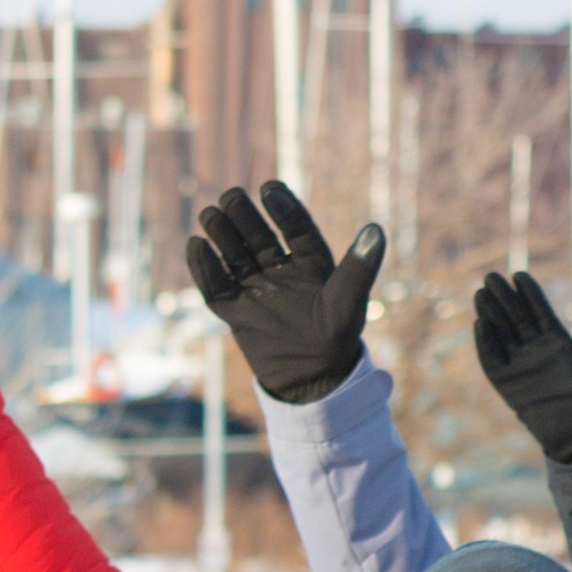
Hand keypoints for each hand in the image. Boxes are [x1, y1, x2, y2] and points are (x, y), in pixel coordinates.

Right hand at [184, 182, 383, 404]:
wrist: (312, 383)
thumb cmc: (336, 341)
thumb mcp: (348, 302)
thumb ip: (359, 268)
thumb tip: (376, 230)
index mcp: (311, 264)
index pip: (295, 228)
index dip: (283, 207)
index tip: (269, 188)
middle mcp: (282, 272)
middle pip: (258, 237)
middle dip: (244, 216)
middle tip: (230, 196)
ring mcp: (256, 290)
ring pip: (234, 256)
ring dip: (222, 235)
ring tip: (210, 214)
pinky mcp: (235, 312)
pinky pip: (216, 287)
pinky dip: (204, 268)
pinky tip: (195, 245)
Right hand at [467, 269, 571, 466]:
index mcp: (558, 344)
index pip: (539, 312)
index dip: (529, 294)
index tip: (519, 274)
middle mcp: (537, 353)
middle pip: (516, 319)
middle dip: (504, 298)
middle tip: (491, 276)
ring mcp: (522, 369)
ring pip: (502, 336)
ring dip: (491, 315)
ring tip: (481, 293)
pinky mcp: (509, 387)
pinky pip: (493, 362)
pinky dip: (486, 345)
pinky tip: (481, 324)